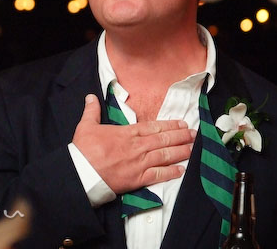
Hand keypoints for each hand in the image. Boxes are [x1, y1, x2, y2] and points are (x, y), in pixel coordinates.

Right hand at [72, 94, 195, 193]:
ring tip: (192, 148)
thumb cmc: (84, 150)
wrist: (82, 173)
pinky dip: (171, 173)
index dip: (169, 125)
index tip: (181, 123)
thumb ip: (92, 111)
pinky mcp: (138, 179)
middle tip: (194, 134)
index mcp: (127, 133)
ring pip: (165, 155)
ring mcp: (139, 163)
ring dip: (180, 151)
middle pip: (164, 140)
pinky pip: (158, 175)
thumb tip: (90, 96)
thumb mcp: (86, 126)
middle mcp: (137, 147)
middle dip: (180, 136)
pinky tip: (181, 170)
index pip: (153, 127)